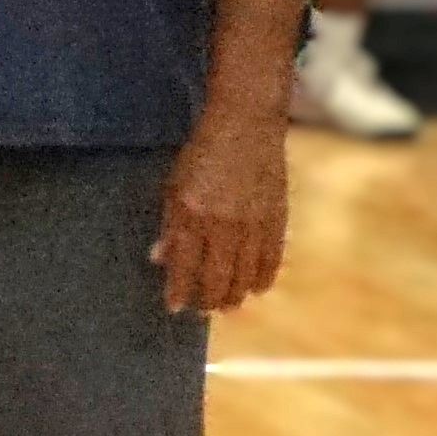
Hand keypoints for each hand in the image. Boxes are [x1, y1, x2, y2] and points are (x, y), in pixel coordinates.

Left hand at [155, 103, 288, 314]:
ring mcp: (254, 222)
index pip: (184, 266)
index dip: (179, 290)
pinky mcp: (277, 216)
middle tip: (204, 311)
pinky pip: (272, 257)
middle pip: (218, 276)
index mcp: (192, 215)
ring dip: (237, 294)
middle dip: (210, 299)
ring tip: (229, 306)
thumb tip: (159, 259)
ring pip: (246, 273)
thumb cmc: (203, 153)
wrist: (246, 124)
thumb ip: (169, 225)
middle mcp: (223, 223)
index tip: (175, 307)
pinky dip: (265, 276)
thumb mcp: (173, 186)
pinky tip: (258, 288)